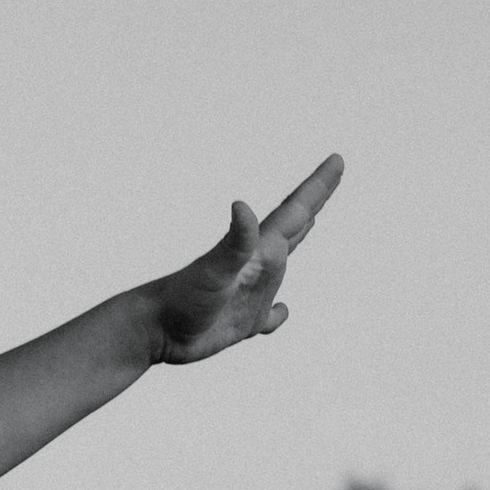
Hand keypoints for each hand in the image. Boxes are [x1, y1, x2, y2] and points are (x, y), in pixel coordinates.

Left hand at [148, 153, 343, 364]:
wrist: (153, 330)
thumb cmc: (182, 299)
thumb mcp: (214, 270)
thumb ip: (235, 242)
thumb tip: (242, 205)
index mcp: (256, 251)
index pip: (294, 212)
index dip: (317, 186)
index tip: (336, 159)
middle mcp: (256, 267)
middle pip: (293, 227)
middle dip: (314, 200)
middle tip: (331, 176)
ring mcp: (250, 294)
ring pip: (281, 264)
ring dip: (297, 242)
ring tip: (310, 224)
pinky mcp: (241, 323)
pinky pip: (268, 317)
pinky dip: (278, 314)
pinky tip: (282, 312)